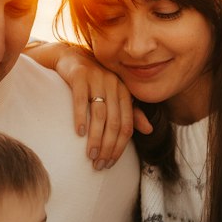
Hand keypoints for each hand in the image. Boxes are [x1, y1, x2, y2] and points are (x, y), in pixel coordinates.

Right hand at [51, 45, 137, 166]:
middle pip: (114, 122)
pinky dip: (80, 117)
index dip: (120, 147)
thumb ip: (131, 113)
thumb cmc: (95, 81)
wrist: (71, 57)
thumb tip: (149, 130)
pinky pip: (81, 99)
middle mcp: (113, 84)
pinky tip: (79, 133)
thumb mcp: (115, 95)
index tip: (110, 163)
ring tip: (90, 155)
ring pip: (99, 114)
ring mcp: (96, 79)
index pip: (126, 125)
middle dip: (108, 147)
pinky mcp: (79, 75)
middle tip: (99, 164)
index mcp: (124, 91)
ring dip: (95, 138)